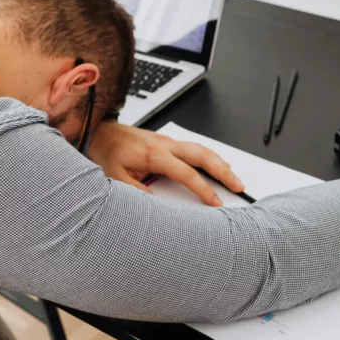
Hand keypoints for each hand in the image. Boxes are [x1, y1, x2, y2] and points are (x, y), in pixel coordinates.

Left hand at [86, 122, 244, 205]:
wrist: (102, 132)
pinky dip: (209, 156)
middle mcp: (165, 145)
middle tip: (238, 185)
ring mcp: (168, 141)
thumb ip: (136, 192)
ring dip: (220, 162)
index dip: (203, 189)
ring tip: (234, 177)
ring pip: (201, 149)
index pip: (187, 173)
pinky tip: (216, 163)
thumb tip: (156, 207)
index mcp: (155, 154)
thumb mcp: (116, 177)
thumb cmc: (108, 152)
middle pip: (202, 155)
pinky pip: (194, 147)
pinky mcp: (167, 142)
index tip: (215, 202)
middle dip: (223, 170)